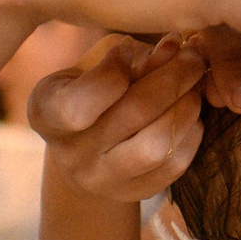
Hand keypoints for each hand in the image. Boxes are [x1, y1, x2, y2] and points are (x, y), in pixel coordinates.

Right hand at [31, 34, 208, 201]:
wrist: (85, 145)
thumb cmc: (91, 87)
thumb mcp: (95, 63)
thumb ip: (129, 54)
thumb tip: (173, 47)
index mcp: (46, 113)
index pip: (78, 103)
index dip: (114, 71)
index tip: (130, 49)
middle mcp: (69, 154)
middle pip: (133, 114)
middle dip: (173, 77)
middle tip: (194, 57)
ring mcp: (101, 180)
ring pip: (157, 147)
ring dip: (186, 108)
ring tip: (194, 86)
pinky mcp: (133, 192)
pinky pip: (174, 166)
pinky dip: (191, 133)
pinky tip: (190, 112)